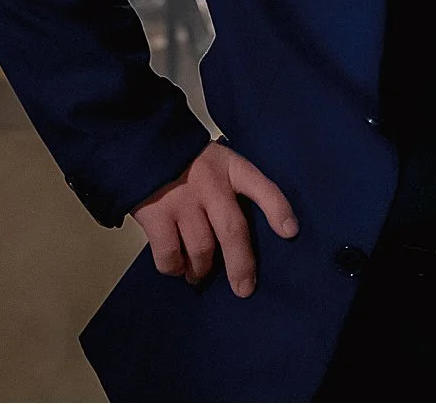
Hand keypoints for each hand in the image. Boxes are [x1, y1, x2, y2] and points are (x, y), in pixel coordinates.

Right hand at [129, 142, 298, 298]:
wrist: (144, 147)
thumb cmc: (189, 162)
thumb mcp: (219, 162)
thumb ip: (232, 189)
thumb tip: (240, 238)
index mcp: (230, 167)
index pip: (261, 186)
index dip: (277, 209)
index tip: (290, 232)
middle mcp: (210, 185)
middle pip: (232, 231)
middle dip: (241, 264)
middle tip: (244, 289)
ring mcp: (182, 202)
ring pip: (202, 250)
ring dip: (202, 270)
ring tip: (200, 275)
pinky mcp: (156, 217)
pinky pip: (170, 255)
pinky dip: (175, 267)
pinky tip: (177, 266)